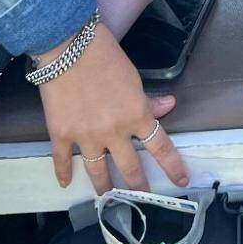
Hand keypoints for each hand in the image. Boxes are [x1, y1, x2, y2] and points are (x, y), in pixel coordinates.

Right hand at [35, 22, 186, 192]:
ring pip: (98, 171)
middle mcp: (114, 132)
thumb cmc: (104, 55)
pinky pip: (63, 161)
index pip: (161, 147)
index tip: (181, 181)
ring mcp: (86, 136)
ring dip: (104, 187)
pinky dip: (63, 173)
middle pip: (130, 167)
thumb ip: (148, 99)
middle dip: (137, 186)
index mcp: (137, 116)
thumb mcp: (133, 77)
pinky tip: (65, 183)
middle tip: (141, 196)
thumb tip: (168, 106)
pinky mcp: (61, 134)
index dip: (173, 167)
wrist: (68, 46)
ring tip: (106, 197)